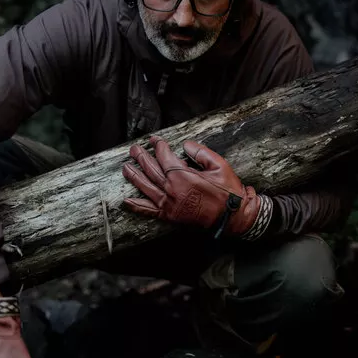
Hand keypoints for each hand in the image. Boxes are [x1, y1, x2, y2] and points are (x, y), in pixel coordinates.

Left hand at [123, 135, 260, 236]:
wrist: (232, 217)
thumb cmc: (227, 191)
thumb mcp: (219, 164)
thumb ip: (200, 152)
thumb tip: (185, 145)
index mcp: (182, 175)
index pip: (164, 156)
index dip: (158, 146)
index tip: (154, 140)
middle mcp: (171, 189)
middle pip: (150, 169)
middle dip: (141, 157)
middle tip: (134, 149)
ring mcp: (169, 204)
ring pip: (146, 187)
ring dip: (134, 176)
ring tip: (125, 167)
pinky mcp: (169, 216)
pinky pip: (148, 211)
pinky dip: (136, 206)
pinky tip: (127, 201)